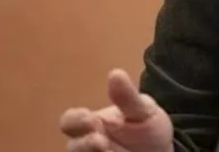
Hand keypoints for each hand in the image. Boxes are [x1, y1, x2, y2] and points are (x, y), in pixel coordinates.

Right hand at [59, 69, 173, 151]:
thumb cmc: (147, 128)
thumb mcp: (143, 111)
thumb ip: (128, 97)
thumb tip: (115, 73)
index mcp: (91, 124)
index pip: (70, 121)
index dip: (75, 121)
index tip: (89, 119)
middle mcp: (85, 146)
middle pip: (73, 147)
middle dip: (84, 145)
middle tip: (100, 140)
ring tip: (110, 151)